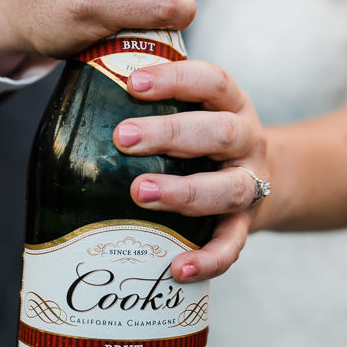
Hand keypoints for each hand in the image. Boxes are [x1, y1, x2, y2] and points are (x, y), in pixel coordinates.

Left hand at [111, 60, 268, 282]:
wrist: (262, 178)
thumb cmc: (206, 139)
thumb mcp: (195, 110)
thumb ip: (156, 104)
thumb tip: (84, 97)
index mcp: (232, 104)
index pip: (212, 81)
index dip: (175, 79)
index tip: (133, 83)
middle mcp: (247, 140)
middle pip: (220, 132)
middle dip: (171, 134)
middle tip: (123, 137)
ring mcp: (251, 184)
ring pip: (229, 188)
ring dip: (184, 192)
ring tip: (141, 193)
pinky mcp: (246, 224)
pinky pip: (232, 244)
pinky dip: (208, 258)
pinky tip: (178, 267)